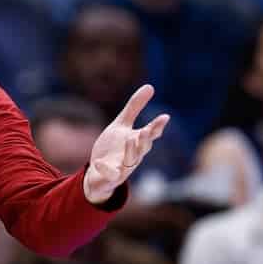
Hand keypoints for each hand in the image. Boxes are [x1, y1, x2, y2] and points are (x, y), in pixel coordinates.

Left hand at [84, 84, 169, 203]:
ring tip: (130, 139)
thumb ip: (134, 107)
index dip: (157, 127)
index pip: (150, 134)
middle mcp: (133, 156)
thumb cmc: (113, 148)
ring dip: (131, 152)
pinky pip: (110, 175)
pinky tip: (98, 163)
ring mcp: (123, 168)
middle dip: (145, 140)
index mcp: (137, 142)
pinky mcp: (110, 178)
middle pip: (143, 149)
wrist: (97, 173)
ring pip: (130, 161)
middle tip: (147, 130)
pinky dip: (106, 170)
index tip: (165, 117)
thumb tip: (150, 86)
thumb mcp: (121, 125)